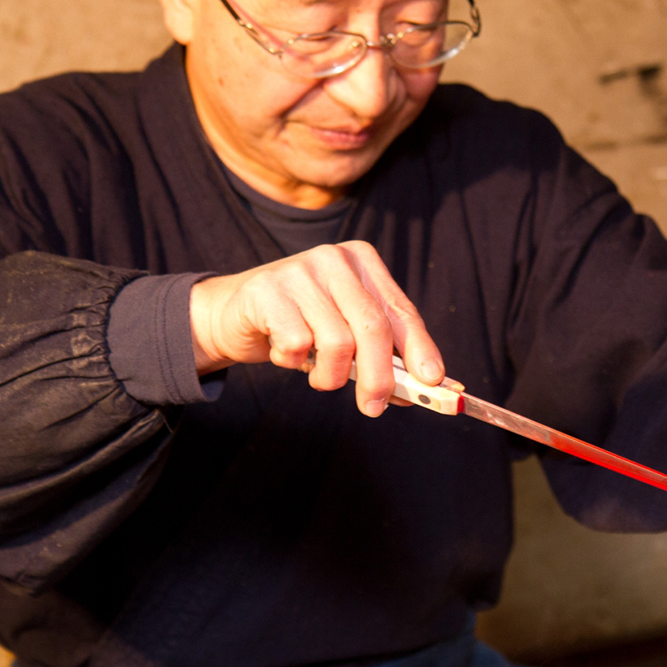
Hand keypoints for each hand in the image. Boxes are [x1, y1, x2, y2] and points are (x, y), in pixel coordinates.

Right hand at [189, 241, 443, 416]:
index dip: (420, 348)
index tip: (432, 380)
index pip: (401, 311)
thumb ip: (382, 353)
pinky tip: (284, 353)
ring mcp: (300, 270)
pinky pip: (297, 346)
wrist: (234, 313)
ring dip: (329, 376)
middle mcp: (335, 259)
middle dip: (379, 377)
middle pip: (373, 327)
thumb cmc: (301, 324)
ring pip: (336, 342)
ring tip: (317, 375)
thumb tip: (421, 389)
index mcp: (363, 262)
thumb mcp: (347, 332)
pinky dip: (294, 363)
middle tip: (374, 407)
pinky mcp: (267, 290)